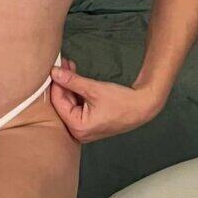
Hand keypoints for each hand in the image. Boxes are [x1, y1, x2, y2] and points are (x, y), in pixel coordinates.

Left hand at [48, 56, 166, 143]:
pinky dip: (78, 93)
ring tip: (69, 67)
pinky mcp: (90, 123)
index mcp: (78, 127)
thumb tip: (55, 73)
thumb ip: (72, 81)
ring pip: (71, 104)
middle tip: (62, 65)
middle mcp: (79, 132)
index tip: (54, 69)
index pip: (59, 103)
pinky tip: (76, 78)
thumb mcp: (94, 88)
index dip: (56, 84)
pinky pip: (79, 106)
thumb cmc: (122, 101)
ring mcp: (85, 129)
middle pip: (64, 104)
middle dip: (64, 83)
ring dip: (71, 86)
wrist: (143, 106)